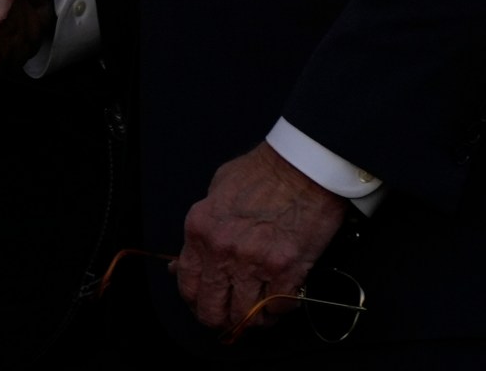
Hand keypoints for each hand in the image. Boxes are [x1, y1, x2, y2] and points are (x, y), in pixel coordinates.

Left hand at [175, 142, 348, 333]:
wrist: (301, 166)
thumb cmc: (262, 173)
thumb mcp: (215, 193)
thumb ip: (201, 232)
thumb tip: (184, 262)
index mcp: (200, 230)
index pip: (187, 285)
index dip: (196, 302)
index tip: (206, 304)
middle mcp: (222, 250)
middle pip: (213, 309)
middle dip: (221, 319)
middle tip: (231, 316)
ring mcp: (254, 262)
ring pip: (245, 315)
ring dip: (252, 319)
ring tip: (259, 311)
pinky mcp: (287, 269)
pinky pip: (279, 307)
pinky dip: (279, 309)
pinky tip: (281, 298)